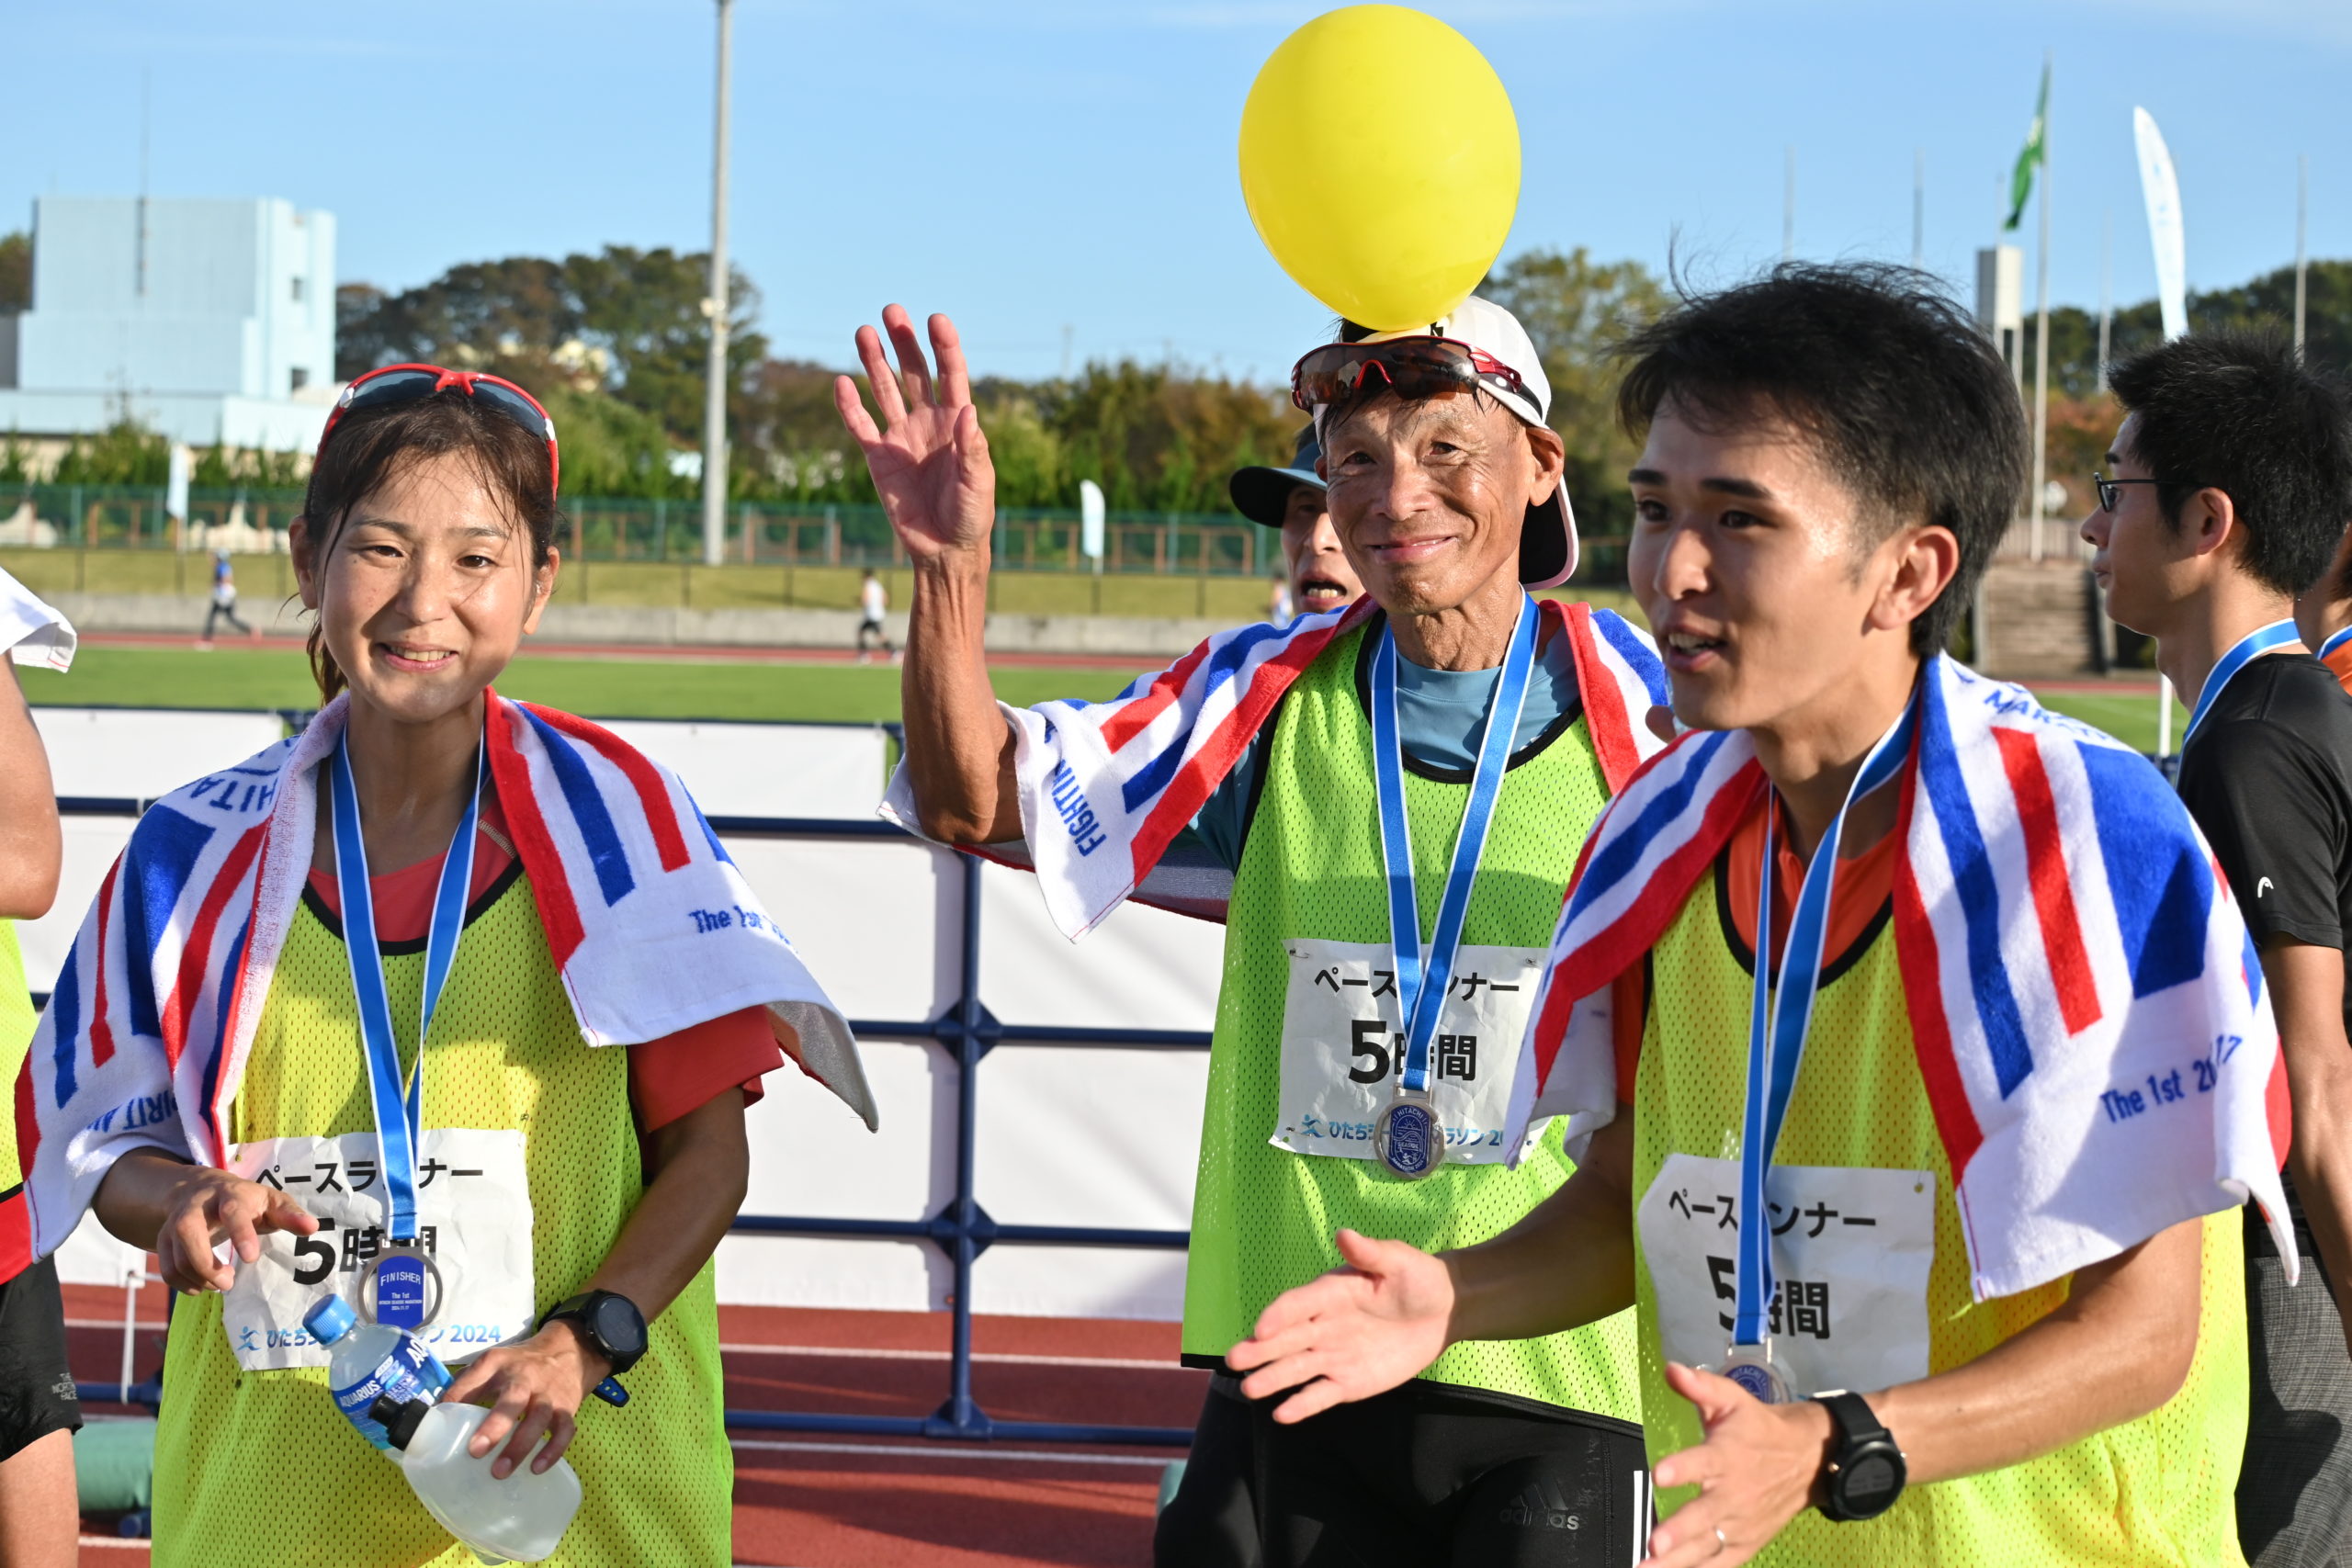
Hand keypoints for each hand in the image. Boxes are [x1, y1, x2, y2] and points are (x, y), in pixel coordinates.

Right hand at [152, 1167, 316, 1293]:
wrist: (201, 1188)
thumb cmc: (245, 1201)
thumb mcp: (270, 1202)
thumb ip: (290, 1215)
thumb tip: (313, 1227)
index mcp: (230, 1194)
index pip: (232, 1211)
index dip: (241, 1234)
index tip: (250, 1258)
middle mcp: (197, 1206)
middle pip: (188, 1230)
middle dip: (205, 1262)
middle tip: (229, 1283)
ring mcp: (176, 1221)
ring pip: (174, 1252)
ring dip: (197, 1276)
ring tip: (221, 1284)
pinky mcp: (164, 1237)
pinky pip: (166, 1265)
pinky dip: (182, 1282)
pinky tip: (202, 1287)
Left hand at [442, 1323, 608, 1478]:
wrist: (568, 1351)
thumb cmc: (519, 1365)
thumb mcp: (491, 1364)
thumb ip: (465, 1386)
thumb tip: (434, 1417)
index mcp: (500, 1364)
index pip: (477, 1376)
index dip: (461, 1395)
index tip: (443, 1417)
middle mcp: (527, 1377)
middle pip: (514, 1399)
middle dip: (496, 1425)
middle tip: (477, 1452)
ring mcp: (549, 1394)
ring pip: (540, 1418)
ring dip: (521, 1445)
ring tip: (501, 1472)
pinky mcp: (568, 1408)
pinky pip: (565, 1430)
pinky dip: (553, 1450)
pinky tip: (536, 1468)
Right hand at [834, 305, 995, 565]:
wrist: (945, 548)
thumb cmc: (971, 515)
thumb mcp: (979, 483)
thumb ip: (973, 449)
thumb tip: (967, 411)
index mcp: (957, 422)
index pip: (951, 374)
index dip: (944, 346)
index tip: (936, 320)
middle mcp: (928, 421)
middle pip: (915, 372)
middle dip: (904, 342)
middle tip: (892, 310)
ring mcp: (902, 436)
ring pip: (885, 390)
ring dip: (874, 362)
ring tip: (864, 331)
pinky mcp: (879, 457)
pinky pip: (861, 425)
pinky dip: (850, 406)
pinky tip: (841, 382)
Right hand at [1225, 1228, 1454, 1422]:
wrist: (1443, 1312)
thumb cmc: (1418, 1279)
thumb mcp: (1398, 1261)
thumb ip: (1370, 1252)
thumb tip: (1344, 1233)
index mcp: (1330, 1293)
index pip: (1297, 1304)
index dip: (1279, 1315)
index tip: (1261, 1329)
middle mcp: (1323, 1324)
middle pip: (1286, 1339)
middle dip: (1259, 1350)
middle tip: (1233, 1361)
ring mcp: (1333, 1354)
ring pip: (1296, 1368)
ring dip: (1272, 1378)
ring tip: (1249, 1389)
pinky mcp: (1348, 1381)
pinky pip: (1320, 1394)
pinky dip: (1301, 1404)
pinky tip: (1281, 1415)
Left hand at [1638, 1362, 1833, 1566]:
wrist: (1810, 1459)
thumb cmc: (1759, 1428)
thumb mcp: (1733, 1399)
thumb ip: (1701, 1387)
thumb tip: (1671, 1369)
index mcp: (1727, 1455)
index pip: (1703, 1462)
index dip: (1682, 1467)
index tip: (1660, 1473)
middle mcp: (1733, 1494)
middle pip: (1705, 1515)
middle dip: (1680, 1530)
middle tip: (1655, 1542)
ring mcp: (1740, 1524)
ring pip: (1708, 1546)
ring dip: (1679, 1562)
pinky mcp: (1745, 1543)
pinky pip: (1721, 1564)